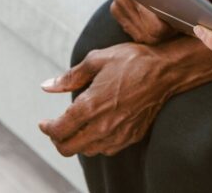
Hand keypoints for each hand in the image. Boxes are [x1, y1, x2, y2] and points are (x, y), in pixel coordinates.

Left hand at [37, 37, 211, 156]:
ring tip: (78, 128)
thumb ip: (70, 76)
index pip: (58, 130)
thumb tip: (47, 86)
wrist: (166, 70)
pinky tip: (98, 129)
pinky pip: (107, 149)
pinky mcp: (132, 136)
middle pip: (68, 148)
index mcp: (90, 106)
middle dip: (58, 140)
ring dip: (78, 142)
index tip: (44, 122)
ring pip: (87, 151)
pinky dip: (97, 143)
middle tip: (57, 128)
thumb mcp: (98, 59)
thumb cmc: (133, 61)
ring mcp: (118, 134)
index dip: (47, 128)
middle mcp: (102, 125)